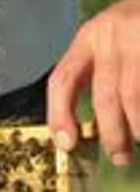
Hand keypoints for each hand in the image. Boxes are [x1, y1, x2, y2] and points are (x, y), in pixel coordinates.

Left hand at [47, 0, 139, 164]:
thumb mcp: (114, 38)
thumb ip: (100, 72)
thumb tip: (87, 131)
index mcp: (90, 36)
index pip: (62, 79)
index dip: (59, 116)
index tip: (67, 144)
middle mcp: (112, 34)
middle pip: (105, 98)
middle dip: (112, 135)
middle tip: (120, 157)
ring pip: (132, 99)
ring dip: (138, 128)